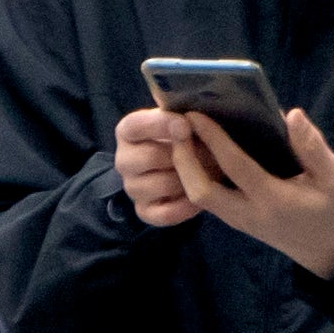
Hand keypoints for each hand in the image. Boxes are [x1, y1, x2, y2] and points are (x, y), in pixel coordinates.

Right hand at [107, 104, 208, 230]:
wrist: (195, 162)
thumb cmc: (188, 135)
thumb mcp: (184, 120)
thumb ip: (180, 118)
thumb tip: (185, 122)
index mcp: (127, 131)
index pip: (135, 126)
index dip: (160, 124)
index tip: (185, 122)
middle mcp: (124, 160)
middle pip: (149, 157)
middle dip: (183, 155)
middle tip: (210, 152)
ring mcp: (132, 188)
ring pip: (161, 185)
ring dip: (189, 180)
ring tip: (210, 172)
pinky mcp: (144, 212)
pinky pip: (165, 214)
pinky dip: (186, 207)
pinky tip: (201, 197)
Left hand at [182, 105, 333, 279]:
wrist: (331, 252)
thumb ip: (313, 148)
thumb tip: (291, 115)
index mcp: (274, 200)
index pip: (235, 166)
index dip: (213, 139)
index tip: (196, 114)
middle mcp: (249, 213)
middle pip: (201, 190)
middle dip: (184, 158)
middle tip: (178, 128)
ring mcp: (239, 220)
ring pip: (199, 197)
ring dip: (185, 167)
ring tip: (181, 135)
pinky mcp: (237, 220)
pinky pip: (207, 199)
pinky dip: (194, 176)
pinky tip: (195, 152)